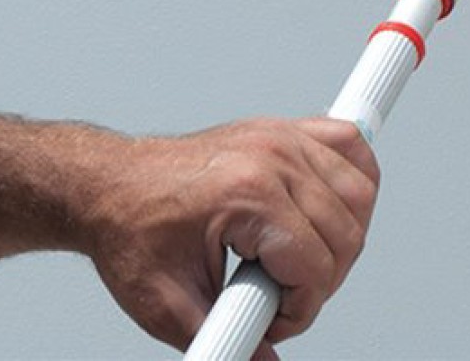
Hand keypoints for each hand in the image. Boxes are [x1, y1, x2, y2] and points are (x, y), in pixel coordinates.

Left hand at [80, 117, 379, 358]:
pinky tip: (334, 209)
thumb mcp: (167, 304)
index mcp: (248, 195)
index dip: (300, 310)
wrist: (109, 185)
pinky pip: (348, 143)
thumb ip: (222, 340)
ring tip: (303, 262)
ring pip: (359, 190)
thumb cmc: (132, 232)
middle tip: (284, 299)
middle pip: (346, 231)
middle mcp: (274, 157)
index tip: (272, 322)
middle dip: (323, 280)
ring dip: (345, 237)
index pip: (316, 264)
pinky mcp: (283, 129)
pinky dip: (356, 178)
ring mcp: (282, 136)